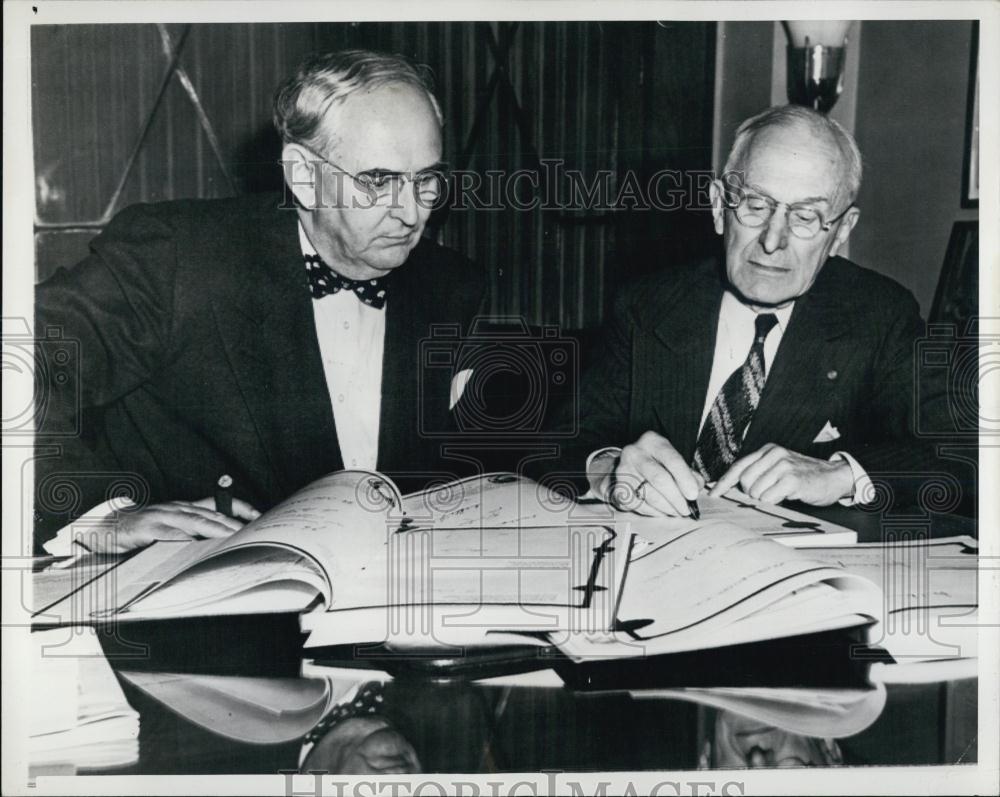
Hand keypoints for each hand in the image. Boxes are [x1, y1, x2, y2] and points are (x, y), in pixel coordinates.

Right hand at [83, 497, 260, 553]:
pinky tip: (196, 546)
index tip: (259, 515)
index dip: (239, 508)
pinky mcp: (147, 527)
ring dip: (215, 529)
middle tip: (254, 531)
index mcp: (184, 508)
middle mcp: (176, 509)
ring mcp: (162, 516)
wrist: (103, 529)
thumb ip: (190, 533)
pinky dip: (184, 539)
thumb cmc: (141, 532)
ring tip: (234, 537)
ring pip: (194, 521)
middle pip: (211, 514)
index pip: (217, 505)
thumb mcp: (168, 529)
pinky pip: (169, 534)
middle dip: (234, 522)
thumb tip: (218, 545)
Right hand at [605, 431, 703, 515]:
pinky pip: (639, 505)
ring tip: (677, 512)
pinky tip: (662, 512)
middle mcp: (634, 453)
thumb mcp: (673, 460)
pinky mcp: (618, 489)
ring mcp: (623, 471)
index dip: (685, 479)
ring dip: (667, 508)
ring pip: (649, 495)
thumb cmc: (657, 463)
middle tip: (687, 510)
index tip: (693, 495)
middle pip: (659, 479)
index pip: (672, 459)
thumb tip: (696, 489)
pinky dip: (654, 512)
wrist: (629, 467)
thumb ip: (689, 473)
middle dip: (676, 498)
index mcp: (652, 441)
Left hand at [709, 444, 854, 505]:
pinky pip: (770, 498)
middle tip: (768, 494)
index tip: (713, 494)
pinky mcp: (792, 479)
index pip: (738, 466)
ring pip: (756, 491)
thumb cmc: (804, 477)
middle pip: (744, 480)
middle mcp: (774, 454)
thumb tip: (731, 488)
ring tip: (780, 493)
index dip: (724, 482)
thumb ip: (759, 473)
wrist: (835, 477)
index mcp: (768, 450)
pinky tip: (787, 496)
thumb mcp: (779, 468)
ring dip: (765, 498)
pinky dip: (775, 502)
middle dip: (750, 493)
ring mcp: (783, 465)